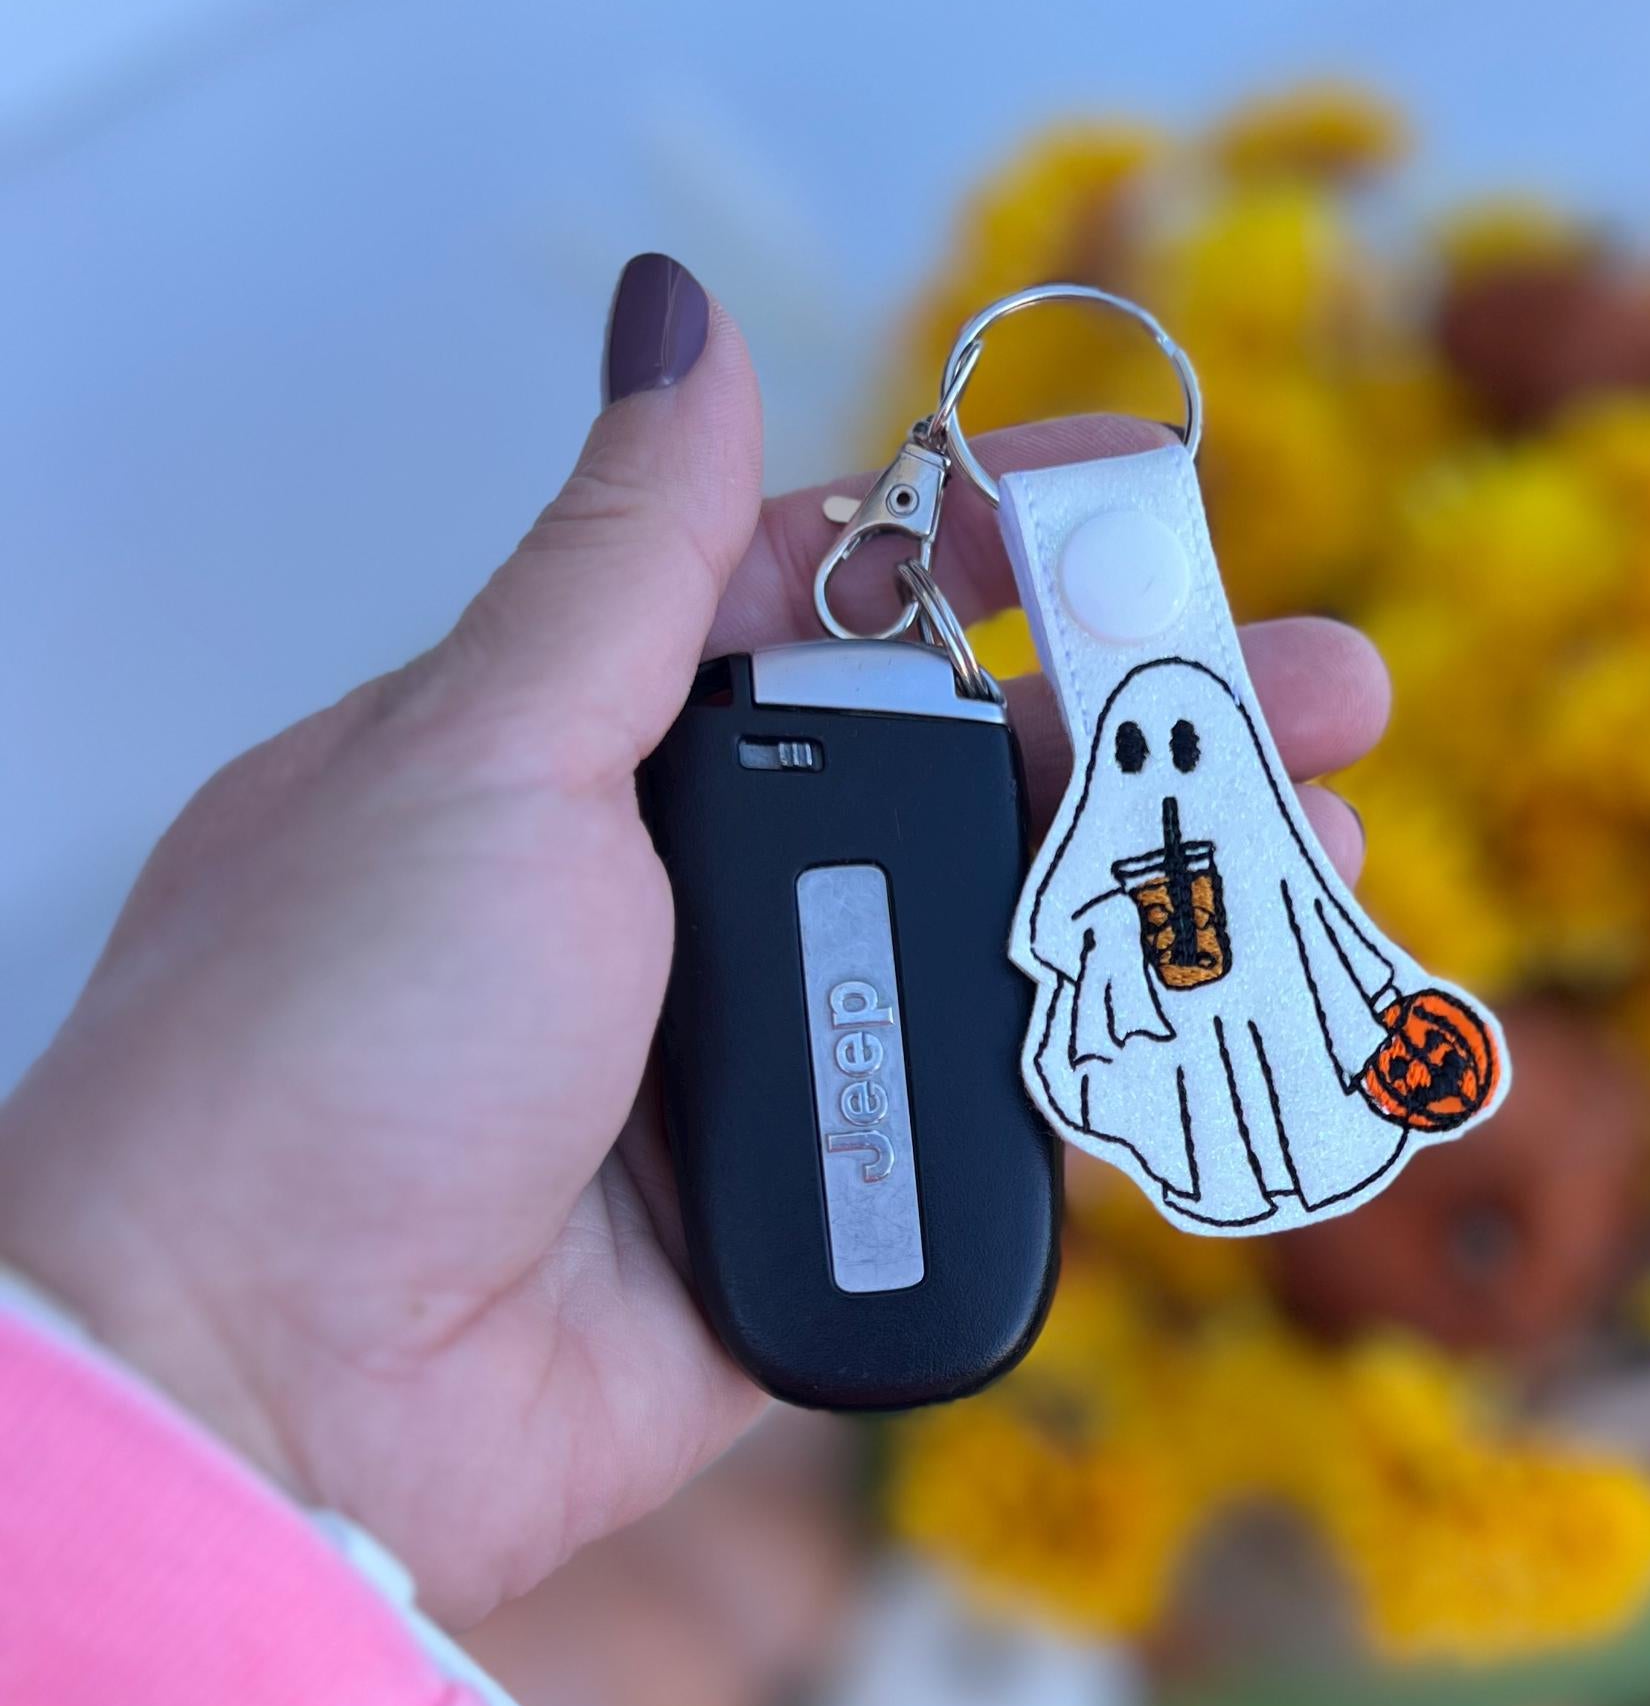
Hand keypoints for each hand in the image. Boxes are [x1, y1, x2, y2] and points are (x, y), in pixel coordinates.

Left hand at [0, 259, 1388, 1626]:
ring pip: (990, 958)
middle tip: (1322, 696)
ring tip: (1314, 855)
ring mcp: (746, 1071)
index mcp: (579, 757)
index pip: (823, 609)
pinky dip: (1096, 1084)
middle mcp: (673, 906)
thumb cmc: (324, 1045)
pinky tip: (1214, 1020)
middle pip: (955, 784)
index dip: (994, 550)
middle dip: (1142, 729)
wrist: (271, 1387)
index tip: (1146, 506)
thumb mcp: (482, 754)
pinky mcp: (799, 1228)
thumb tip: (678, 317)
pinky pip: (978, 1139)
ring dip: (1153, 901)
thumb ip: (629, 560)